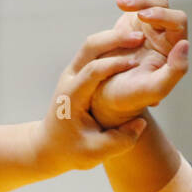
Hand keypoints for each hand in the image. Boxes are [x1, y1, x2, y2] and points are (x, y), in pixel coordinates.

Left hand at [33, 27, 151, 173]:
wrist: (50, 146)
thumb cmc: (71, 151)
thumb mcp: (94, 154)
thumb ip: (119, 141)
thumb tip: (141, 123)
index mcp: (71, 96)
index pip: (93, 71)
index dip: (115, 65)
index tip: (137, 64)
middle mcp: (69, 79)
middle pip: (90, 47)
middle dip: (114, 39)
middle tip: (140, 37)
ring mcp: (72, 74)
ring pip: (91, 45)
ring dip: (114, 38)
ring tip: (139, 38)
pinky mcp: (79, 73)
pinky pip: (95, 52)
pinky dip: (112, 46)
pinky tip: (132, 48)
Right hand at [91, 0, 189, 129]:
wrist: (107, 96)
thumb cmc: (131, 96)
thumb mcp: (153, 90)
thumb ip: (175, 72)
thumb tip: (185, 45)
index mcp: (173, 48)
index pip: (177, 22)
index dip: (163, 16)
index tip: (144, 19)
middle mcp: (165, 33)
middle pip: (164, 5)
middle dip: (145, 3)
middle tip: (124, 7)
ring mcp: (149, 24)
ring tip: (122, 0)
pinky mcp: (134, 17)